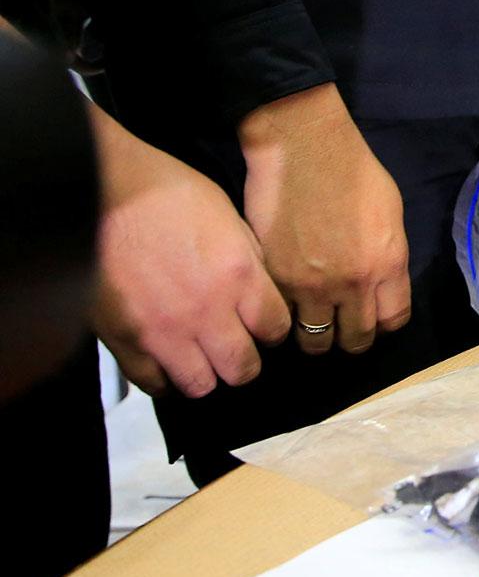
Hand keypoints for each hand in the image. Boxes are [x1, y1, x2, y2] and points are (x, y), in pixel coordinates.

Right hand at [94, 118, 290, 396]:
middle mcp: (207, 312)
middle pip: (242, 369)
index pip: (276, 329)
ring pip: (200, 385)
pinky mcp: (124, 341)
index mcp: (239, 276)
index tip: (265, 326)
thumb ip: (250, 261)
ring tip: (202, 356)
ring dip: (206, 373)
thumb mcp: (230, 217)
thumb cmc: (170, 193)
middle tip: (237, 347)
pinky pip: (153, 382)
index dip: (274, 330)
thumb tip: (262, 292)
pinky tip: (167, 360)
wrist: (105, 191)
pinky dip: (163, 377)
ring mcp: (164, 332)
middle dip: (245, 362)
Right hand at [238, 85, 409, 355]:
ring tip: (309, 322)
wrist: (303, 150)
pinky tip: (284, 307)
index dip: (383, 324)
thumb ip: (387, 257)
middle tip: (340, 327)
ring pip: (313, 340)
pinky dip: (282, 318)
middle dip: (350, 338)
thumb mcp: (390, 214)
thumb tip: (381, 285)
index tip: (374, 318)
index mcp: (387, 265)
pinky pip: (280, 318)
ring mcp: (309, 287)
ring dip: (313, 335)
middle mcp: (352, 285)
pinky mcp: (272, 280)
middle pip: (355, 340)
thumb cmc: (354, 172)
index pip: (393, 321)